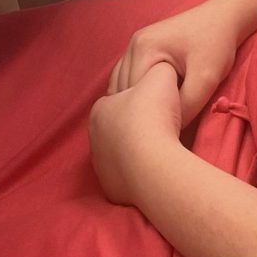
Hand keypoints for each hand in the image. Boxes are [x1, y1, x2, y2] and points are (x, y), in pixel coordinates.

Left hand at [89, 62, 182, 206]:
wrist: (154, 166)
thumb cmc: (154, 116)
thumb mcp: (162, 76)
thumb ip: (159, 68)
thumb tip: (163, 67)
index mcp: (100, 109)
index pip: (119, 98)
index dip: (140, 96)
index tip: (158, 100)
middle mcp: (94, 138)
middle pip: (119, 126)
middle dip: (136, 124)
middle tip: (161, 123)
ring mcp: (101, 167)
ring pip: (122, 152)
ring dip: (137, 149)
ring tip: (161, 146)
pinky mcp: (112, 190)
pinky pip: (127, 175)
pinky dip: (139, 170)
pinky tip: (156, 166)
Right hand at [107, 0, 243, 125]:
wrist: (225, 17)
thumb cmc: (217, 44)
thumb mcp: (206, 80)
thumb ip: (185, 109)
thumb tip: (167, 133)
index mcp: (143, 48)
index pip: (132, 96)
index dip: (148, 117)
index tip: (166, 128)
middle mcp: (132, 44)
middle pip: (123, 92)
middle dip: (139, 111)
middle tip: (162, 125)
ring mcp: (134, 45)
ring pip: (122, 86)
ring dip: (135, 103)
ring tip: (158, 116)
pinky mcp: (141, 48)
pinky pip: (127, 78)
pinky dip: (135, 93)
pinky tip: (154, 103)